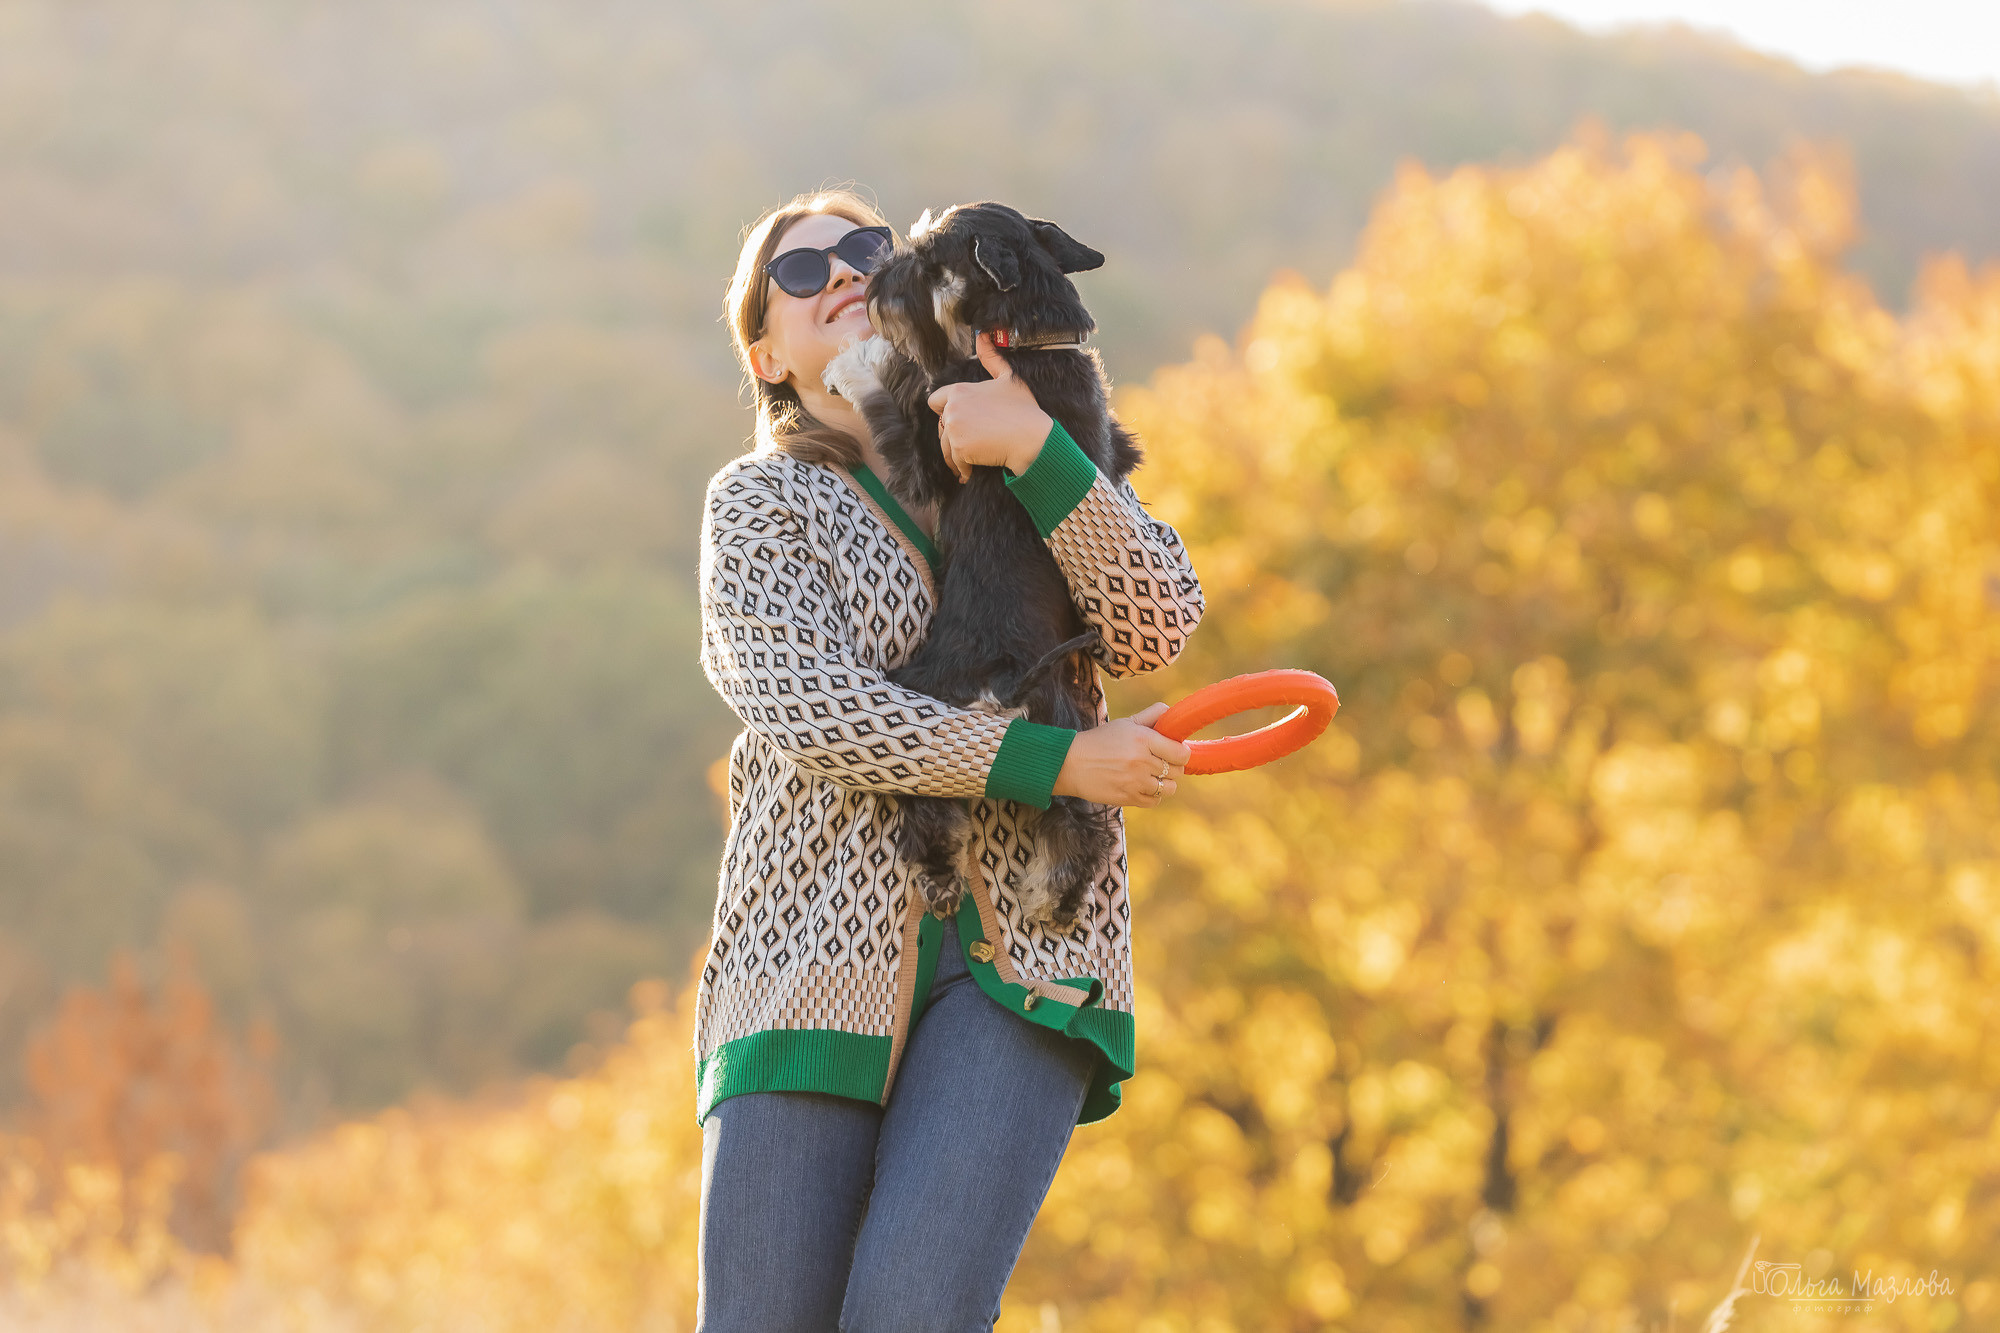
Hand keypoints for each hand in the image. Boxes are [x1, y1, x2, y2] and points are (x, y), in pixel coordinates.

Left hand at [926, 332, 1053, 481]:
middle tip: (971, 442)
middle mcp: (952, 409)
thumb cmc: (1023, 409)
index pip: (935, 401)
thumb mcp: (1008, 378)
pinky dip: (963, 469)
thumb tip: (983, 335)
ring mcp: (955, 429)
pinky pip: (955, 463)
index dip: (946, 412)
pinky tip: (971, 472)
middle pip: (941, 426)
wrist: (1031, 438)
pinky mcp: (960, 449)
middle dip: (953, 435)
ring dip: (955, 455)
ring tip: (969, 461)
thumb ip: (991, 359)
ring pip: (946, 446)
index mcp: (959, 391)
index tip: (960, 422)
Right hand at [1052, 703, 1191, 807]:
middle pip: (1177, 771)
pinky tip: (1143, 786)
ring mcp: (1135, 782)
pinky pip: (1155, 801)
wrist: (1071, 763)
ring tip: (1152, 776)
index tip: (1174, 751)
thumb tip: (1173, 713)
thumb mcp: (1125, 723)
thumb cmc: (1100, 740)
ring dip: (1164, 783)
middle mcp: (1142, 761)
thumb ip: (1152, 716)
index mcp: (1143, 739)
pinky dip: (1153, 795)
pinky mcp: (1128, 798)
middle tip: (1160, 762)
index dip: (1181, 753)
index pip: (1181, 753)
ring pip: (1169, 788)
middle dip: (1173, 767)